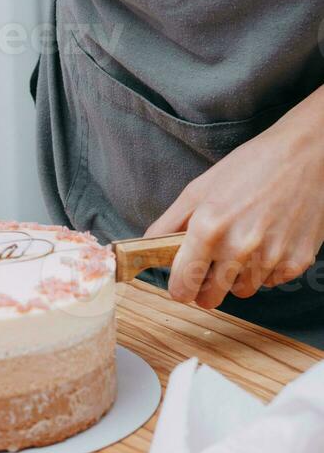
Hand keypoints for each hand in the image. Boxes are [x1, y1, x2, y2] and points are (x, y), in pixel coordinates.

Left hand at [146, 86, 323, 308]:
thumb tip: (145, 248)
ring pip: (242, 291)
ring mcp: (270, 257)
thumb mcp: (199, 189)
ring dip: (238, 277)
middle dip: (206, 288)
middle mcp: (239, 247)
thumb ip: (168, 223)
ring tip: (244, 245)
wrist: (305, 154)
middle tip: (210, 269)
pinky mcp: (297, 261)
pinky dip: (266, 270)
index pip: (183, 287)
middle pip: (211, 298)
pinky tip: (269, 242)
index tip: (182, 283)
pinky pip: (271, 282)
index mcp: (208, 228)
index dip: (180, 288)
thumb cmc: (249, 167)